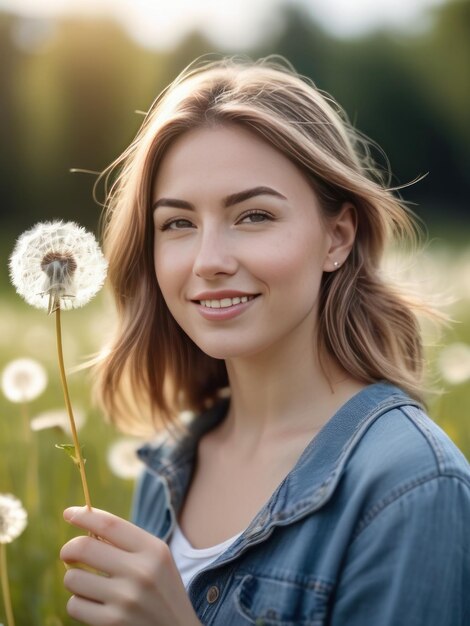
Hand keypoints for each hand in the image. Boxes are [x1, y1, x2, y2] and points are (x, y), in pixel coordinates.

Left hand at [60, 506, 200, 625]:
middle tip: (68, 554)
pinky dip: (78, 603)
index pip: (109, 524)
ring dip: (74, 580)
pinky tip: (94, 604)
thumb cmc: (161, 591)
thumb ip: (127, 543)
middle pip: (84, 547)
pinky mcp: (112, 623)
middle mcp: (141, 571)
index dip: (84, 516)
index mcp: (153, 550)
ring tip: (89, 584)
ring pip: (73, 578)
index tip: (68, 513)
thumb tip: (84, 526)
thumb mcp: (156, 560)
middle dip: (68, 549)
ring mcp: (126, 599)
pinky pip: (74, 605)